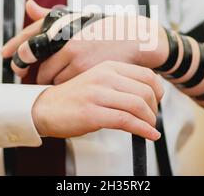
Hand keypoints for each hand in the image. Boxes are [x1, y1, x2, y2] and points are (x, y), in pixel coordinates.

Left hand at [1, 0, 168, 84]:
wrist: (135, 39)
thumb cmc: (104, 28)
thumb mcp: (77, 17)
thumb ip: (49, 14)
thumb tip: (28, 5)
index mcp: (61, 26)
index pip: (28, 42)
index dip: (15, 53)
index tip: (7, 58)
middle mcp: (65, 41)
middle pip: (40, 69)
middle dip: (39, 75)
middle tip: (40, 78)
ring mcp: (76, 57)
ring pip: (53, 79)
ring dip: (53, 82)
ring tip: (60, 82)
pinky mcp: (86, 70)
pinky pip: (68, 85)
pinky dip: (67, 87)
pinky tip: (73, 85)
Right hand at [31, 61, 163, 140]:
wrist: (45, 108)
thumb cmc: (74, 97)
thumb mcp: (98, 81)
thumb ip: (120, 83)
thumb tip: (148, 94)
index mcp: (108, 67)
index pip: (147, 75)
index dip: (159, 91)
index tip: (157, 103)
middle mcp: (105, 77)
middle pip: (146, 91)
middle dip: (155, 109)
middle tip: (152, 118)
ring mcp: (98, 94)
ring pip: (138, 105)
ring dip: (150, 120)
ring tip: (150, 128)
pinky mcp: (92, 113)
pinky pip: (126, 121)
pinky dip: (143, 130)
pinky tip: (148, 135)